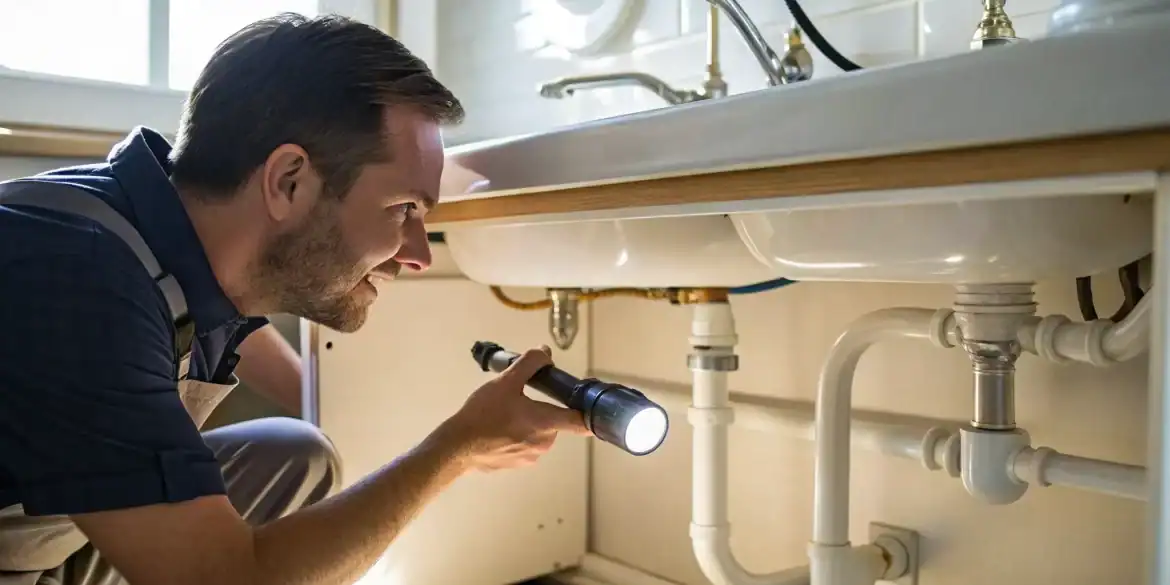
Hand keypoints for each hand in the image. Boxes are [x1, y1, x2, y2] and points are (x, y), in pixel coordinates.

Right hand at [430, 346, 590, 471]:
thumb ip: (529, 364)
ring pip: (538, 433)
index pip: (581, 422)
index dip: (589, 413)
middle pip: (554, 422)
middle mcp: (543, 444)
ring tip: (502, 415)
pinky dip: (516, 436)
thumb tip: (545, 353)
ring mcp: (530, 457)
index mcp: (545, 423)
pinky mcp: (516, 465)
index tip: (590, 405)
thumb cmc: (481, 414)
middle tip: (519, 399)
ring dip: (527, 423)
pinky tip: (496, 429)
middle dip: (541, 410)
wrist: (455, 448)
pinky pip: (524, 445)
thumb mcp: (505, 382)